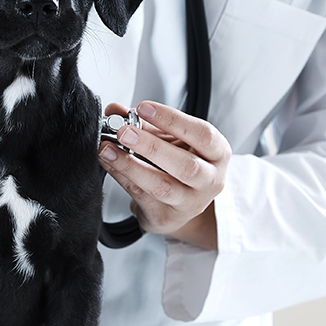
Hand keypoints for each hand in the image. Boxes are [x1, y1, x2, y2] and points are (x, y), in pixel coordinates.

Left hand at [98, 101, 230, 249]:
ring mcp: (190, 203)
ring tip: (108, 149)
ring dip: (130, 165)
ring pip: (162, 186)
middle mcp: (210, 181)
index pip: (203, 135)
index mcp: (217, 155)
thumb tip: (115, 110)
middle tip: (124, 132)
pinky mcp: (166, 217)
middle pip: (186, 166)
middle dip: (152, 147)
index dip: (173, 120)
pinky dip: (121, 176)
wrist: (178, 205)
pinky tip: (108, 162)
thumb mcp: (168, 139)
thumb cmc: (177, 165)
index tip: (144, 108)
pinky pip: (141, 195)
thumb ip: (145, 122)